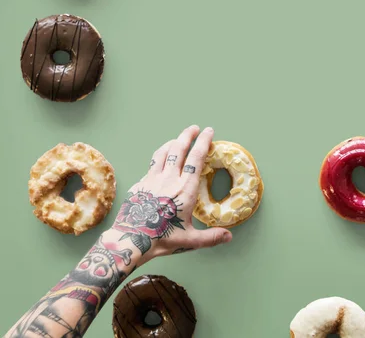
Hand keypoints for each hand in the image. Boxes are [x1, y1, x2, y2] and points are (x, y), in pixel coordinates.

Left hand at [111, 125, 231, 262]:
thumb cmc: (161, 240)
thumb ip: (211, 237)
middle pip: (179, 149)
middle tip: (194, 128)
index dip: (203, 142)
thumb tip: (229, 237)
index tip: (208, 131)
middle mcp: (169, 179)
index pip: (197, 158)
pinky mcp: (139, 185)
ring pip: (163, 153)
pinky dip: (158, 157)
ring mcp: (152, 179)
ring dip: (172, 142)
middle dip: (188, 135)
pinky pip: (151, 165)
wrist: (130, 241)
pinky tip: (160, 161)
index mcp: (185, 189)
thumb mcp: (190, 240)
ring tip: (177, 139)